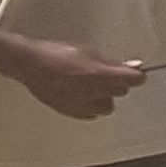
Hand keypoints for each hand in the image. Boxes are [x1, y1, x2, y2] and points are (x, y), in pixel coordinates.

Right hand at [10, 38, 145, 120]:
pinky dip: (90, 105)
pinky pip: (90, 114)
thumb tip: (134, 66)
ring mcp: (81, 105)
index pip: (134, 80)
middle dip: (118, 84)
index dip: (136, 75)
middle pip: (121, 92)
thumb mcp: (89, 52)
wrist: (30, 64)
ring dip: (105, 97)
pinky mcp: (70, 112)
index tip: (135, 72)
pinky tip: (81, 94)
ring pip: (107, 106)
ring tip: (91, 85)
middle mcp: (94, 93)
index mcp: (101, 75)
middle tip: (106, 74)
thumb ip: (113, 62)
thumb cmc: (55, 54)